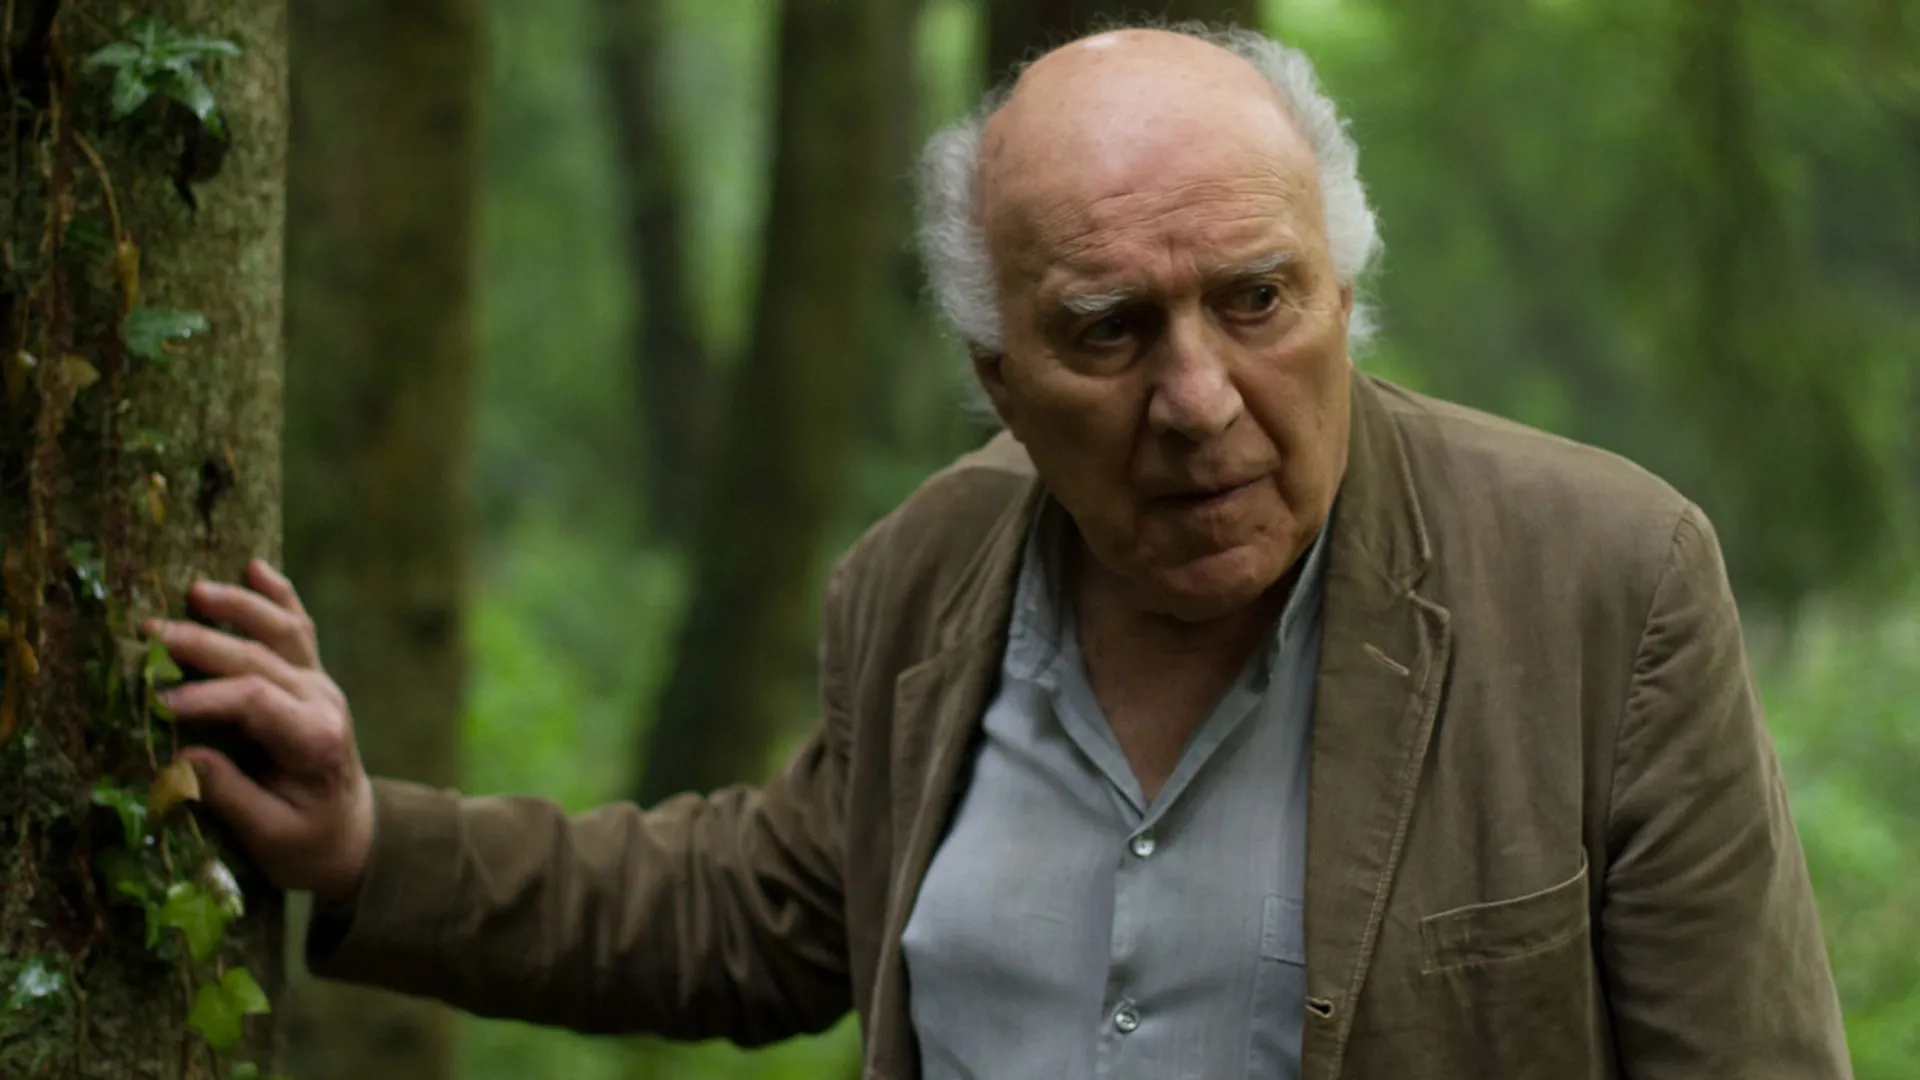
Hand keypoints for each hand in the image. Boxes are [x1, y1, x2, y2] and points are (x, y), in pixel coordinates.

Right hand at [142, 558, 373, 904]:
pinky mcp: (310, 677)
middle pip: (261, 660)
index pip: (258, 702)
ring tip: (196, 590)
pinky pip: (297, 629)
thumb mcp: (271, 835)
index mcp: (316, 741)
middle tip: (151, 633)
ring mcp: (319, 684)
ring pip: (283, 632)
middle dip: (206, 644)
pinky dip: (279, 595)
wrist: (351, 833)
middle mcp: (323, 702)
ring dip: (240, 607)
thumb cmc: (308, 842)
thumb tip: (182, 759)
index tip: (159, 702)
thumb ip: (231, 796)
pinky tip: (256, 566)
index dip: (208, 696)